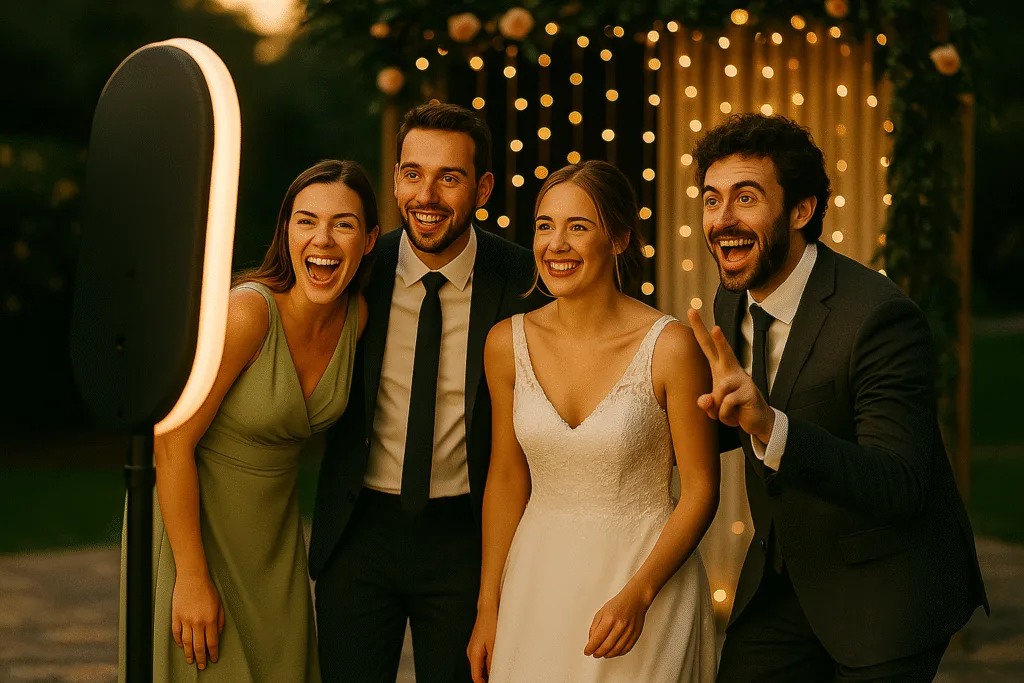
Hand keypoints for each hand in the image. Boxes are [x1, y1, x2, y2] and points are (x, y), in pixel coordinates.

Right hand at [171, 572, 224, 669]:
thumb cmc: (208, 590)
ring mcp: (185, 620)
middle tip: (201, 665)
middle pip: (198, 646)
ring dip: (189, 653)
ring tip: (191, 660)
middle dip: (201, 658)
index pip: (211, 642)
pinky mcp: (176, 616)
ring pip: (186, 642)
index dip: (212, 653)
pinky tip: (181, 646)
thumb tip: (217, 635)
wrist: (193, 578)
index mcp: (210, 619)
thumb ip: (219, 621)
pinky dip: (178, 641)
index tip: (213, 659)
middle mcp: (198, 622)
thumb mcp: (219, 605)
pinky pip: (176, 633)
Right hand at [467, 608, 497, 682]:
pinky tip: (497, 662)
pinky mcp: (479, 645)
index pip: (475, 676)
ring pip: (480, 666)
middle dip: (486, 678)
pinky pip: (482, 659)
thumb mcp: (494, 644)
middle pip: (477, 672)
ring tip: (499, 671)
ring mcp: (474, 648)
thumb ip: (492, 661)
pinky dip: (488, 663)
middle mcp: (471, 652)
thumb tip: (493, 674)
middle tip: (497, 678)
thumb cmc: (490, 622)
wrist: (488, 609)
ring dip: (488, 670)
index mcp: (473, 654)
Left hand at [584, 585, 649, 658]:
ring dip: (607, 655)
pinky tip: (613, 652)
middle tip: (594, 654)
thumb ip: (594, 627)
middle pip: (606, 646)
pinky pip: (626, 649)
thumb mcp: (601, 612)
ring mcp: (629, 631)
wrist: (635, 600)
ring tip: (602, 654)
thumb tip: (591, 641)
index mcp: (609, 619)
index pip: (597, 639)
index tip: (587, 651)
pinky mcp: (635, 635)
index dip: (590, 648)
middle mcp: (619, 626)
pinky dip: (618, 653)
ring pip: (616, 650)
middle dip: (598, 653)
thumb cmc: (618, 604)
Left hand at [687, 309, 774, 442]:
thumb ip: (706, 404)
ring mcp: (742, 380)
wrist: (756, 421)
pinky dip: (726, 416)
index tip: (691, 310)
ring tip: (729, 412)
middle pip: (723, 351)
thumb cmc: (732, 408)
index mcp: (720, 368)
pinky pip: (726, 405)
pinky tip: (737, 415)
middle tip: (715, 326)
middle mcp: (731, 370)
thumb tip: (704, 400)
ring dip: (719, 410)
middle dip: (719, 339)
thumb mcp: (714, 407)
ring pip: (719, 393)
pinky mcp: (749, 393)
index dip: (699, 329)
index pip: (707, 345)